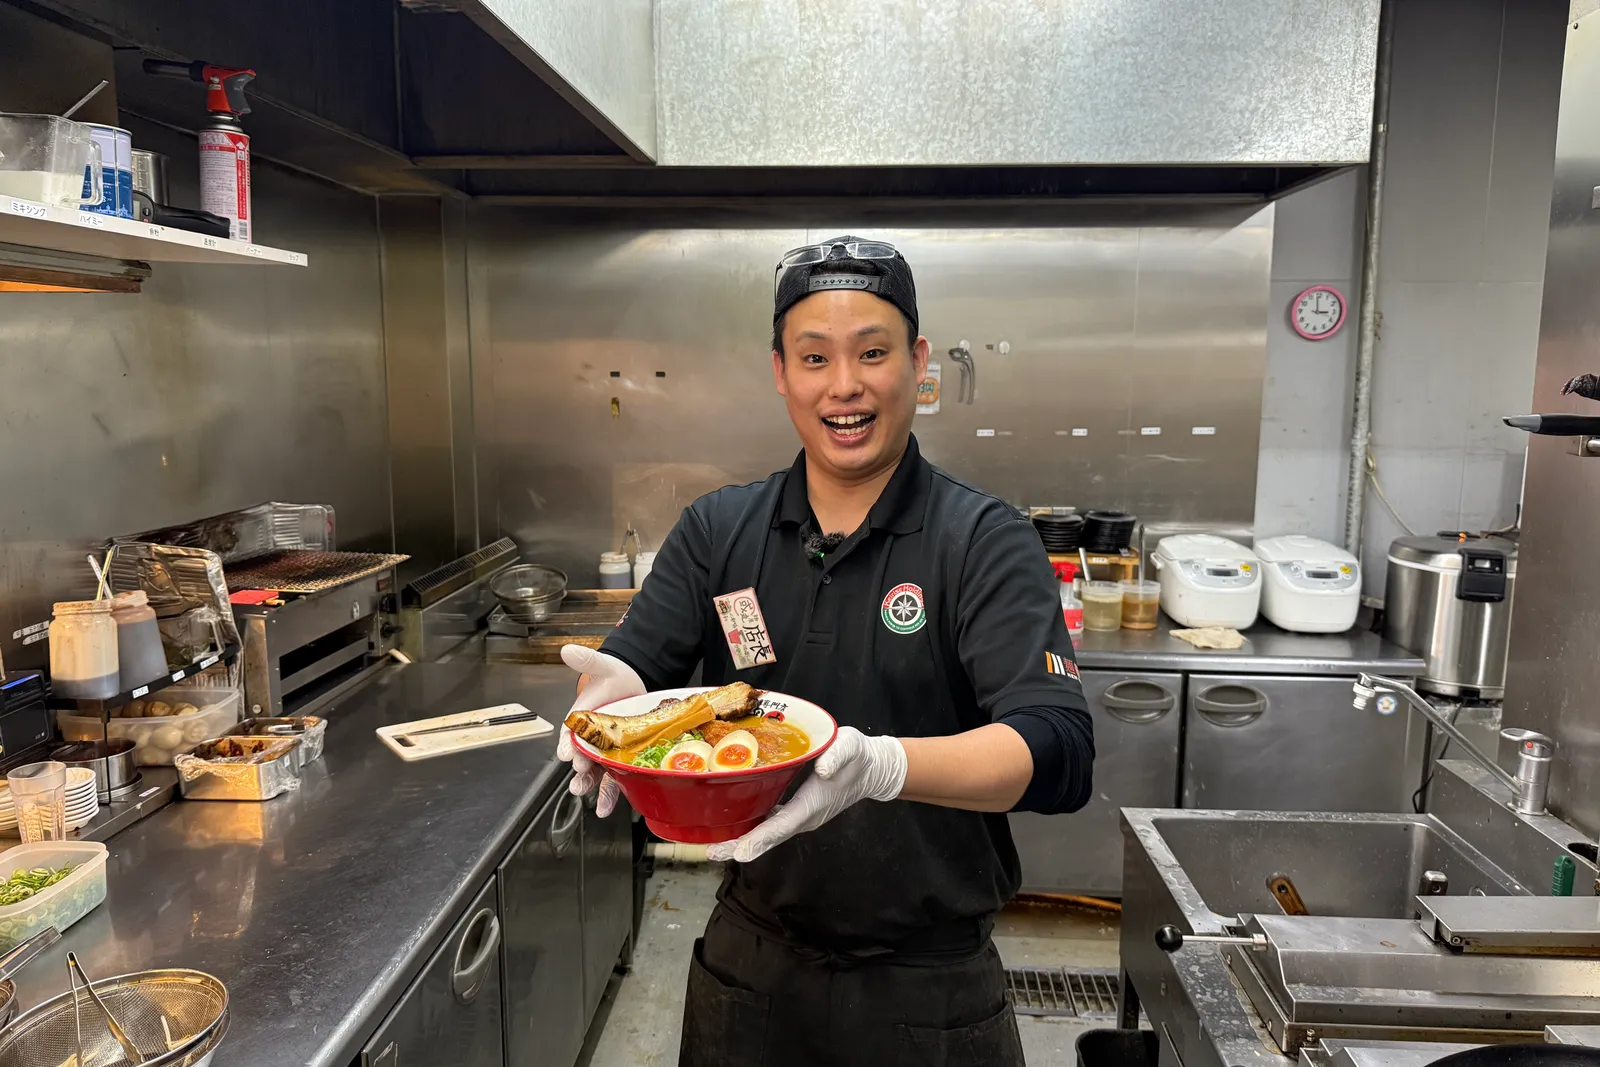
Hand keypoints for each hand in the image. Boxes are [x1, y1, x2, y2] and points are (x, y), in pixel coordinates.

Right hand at [555, 644, 644, 816]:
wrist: (635, 684)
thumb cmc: (614, 677)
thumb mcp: (602, 666)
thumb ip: (586, 660)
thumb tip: (568, 650)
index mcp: (581, 719)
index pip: (569, 734)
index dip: (566, 744)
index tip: (566, 752)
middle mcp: (591, 738)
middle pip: (580, 757)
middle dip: (579, 767)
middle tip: (579, 773)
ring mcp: (606, 751)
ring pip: (595, 772)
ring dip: (590, 785)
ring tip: (586, 795)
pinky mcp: (622, 759)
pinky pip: (614, 779)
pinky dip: (609, 794)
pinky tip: (604, 808)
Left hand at [705, 727, 906, 862]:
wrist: (872, 769)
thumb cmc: (858, 756)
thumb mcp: (850, 746)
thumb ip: (837, 756)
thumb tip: (823, 770)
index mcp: (813, 803)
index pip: (783, 824)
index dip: (760, 839)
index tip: (740, 852)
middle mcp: (804, 817)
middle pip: (769, 836)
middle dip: (740, 845)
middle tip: (712, 852)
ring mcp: (801, 817)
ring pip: (767, 833)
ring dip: (741, 840)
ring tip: (713, 846)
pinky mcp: (797, 811)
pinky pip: (771, 823)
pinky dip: (751, 829)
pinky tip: (732, 828)